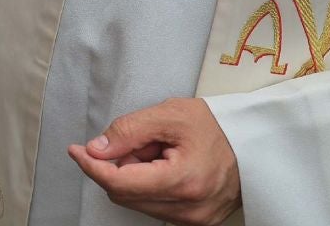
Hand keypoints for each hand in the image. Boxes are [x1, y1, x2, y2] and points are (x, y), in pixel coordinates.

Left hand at [68, 98, 241, 225]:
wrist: (252, 141)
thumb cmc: (215, 125)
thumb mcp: (168, 114)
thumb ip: (128, 131)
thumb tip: (95, 149)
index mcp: (184, 181)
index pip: (120, 183)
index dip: (92, 166)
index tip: (76, 150)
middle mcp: (189, 208)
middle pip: (125, 195)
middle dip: (118, 166)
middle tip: (136, 141)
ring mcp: (194, 219)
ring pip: (137, 202)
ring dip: (133, 176)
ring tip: (156, 151)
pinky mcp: (196, 221)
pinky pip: (154, 207)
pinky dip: (148, 185)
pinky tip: (162, 165)